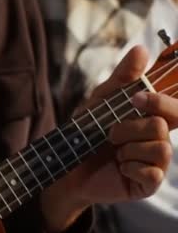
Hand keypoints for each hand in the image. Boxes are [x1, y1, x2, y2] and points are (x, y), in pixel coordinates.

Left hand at [43, 46, 177, 232]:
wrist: (65, 165)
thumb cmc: (84, 133)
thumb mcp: (100, 101)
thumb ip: (123, 78)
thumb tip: (142, 49)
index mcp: (151, 119)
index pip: (175, 107)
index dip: (161, 100)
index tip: (136, 98)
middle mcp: (159, 139)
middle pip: (162, 125)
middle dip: (130, 127)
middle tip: (110, 133)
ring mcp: (156, 163)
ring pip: (160, 148)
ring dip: (128, 148)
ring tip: (113, 152)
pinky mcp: (148, 184)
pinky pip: (152, 172)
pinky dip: (130, 168)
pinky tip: (119, 168)